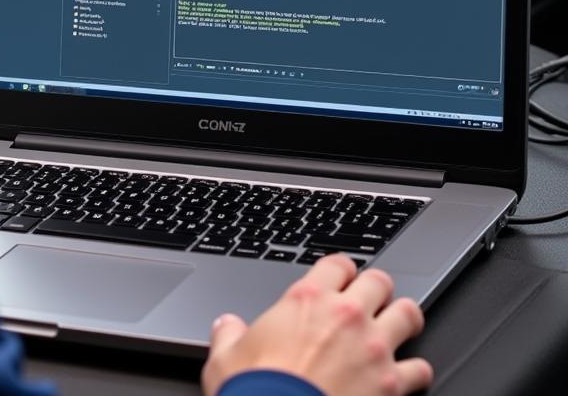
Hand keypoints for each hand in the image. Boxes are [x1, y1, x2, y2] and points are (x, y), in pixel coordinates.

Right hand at [200, 254, 433, 395]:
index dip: (340, 270)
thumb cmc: (255, 390)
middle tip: (371, 299)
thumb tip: (227, 327)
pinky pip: (420, 369)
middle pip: (379, 281)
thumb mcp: (226, 356)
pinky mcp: (391, 385)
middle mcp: (345, 316)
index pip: (337, 264)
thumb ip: (229, 334)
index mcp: (307, 299)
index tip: (339, 278)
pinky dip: (416, 372)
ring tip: (400, 325)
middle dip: (376, 289)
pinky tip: (409, 376)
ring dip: (404, 318)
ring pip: (409, 314)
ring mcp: (373, 348)